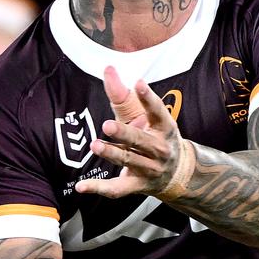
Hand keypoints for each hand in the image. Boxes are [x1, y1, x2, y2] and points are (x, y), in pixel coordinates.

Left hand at [75, 66, 184, 198]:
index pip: (158, 111)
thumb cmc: (155, 137)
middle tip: (107, 125)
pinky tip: (80, 186)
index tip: (139, 83)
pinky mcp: (137, 185)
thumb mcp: (144, 116)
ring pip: (129, 160)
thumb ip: (123, 95)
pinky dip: (98, 188)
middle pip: (140, 140)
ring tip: (95, 145)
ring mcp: (150, 169)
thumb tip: (108, 69)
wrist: (177, 173)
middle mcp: (160, 149)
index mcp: (164, 128)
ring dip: (112, 154)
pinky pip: (117, 189)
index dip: (149, 98)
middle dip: (124, 133)